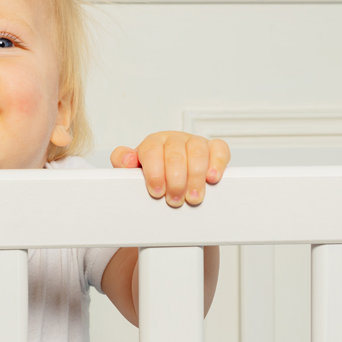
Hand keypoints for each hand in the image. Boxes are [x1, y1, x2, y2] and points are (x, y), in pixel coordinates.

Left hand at [110, 132, 229, 206]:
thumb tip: (127, 159)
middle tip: (174, 201)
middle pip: (175, 155)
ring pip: (197, 152)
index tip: (157, 192)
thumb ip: (122, 163)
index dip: (155, 173)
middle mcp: (174, 140)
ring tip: (192, 198)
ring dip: (195, 177)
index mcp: (153, 143)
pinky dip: (217, 163)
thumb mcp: (134, 171)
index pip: (152, 152)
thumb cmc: (154, 174)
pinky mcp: (213, 149)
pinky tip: (212, 178)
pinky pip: (219, 149)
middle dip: (175, 181)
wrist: (172, 177)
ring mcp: (195, 142)